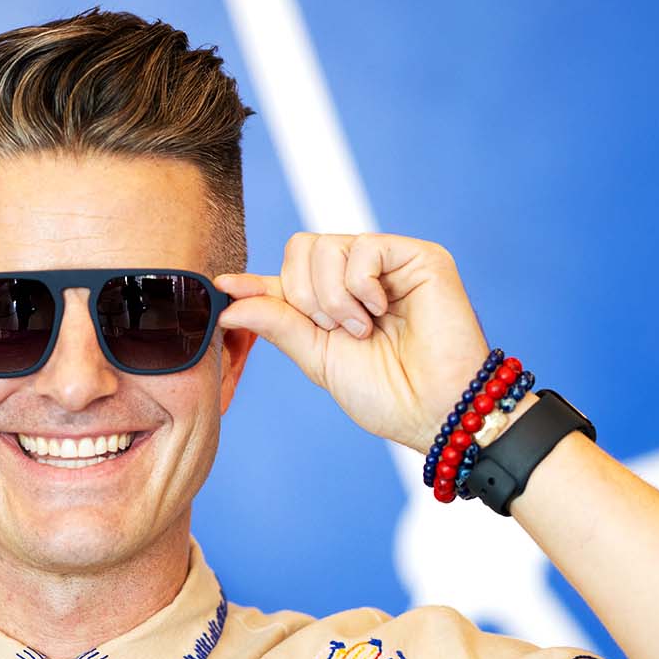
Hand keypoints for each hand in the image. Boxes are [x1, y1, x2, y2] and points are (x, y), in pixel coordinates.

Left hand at [213, 233, 491, 452]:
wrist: (433, 412)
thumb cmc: (385, 394)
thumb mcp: (317, 358)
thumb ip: (277, 323)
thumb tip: (228, 297)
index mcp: (336, 299)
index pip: (288, 273)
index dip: (255, 281)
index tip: (224, 288)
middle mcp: (362, 274)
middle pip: (301, 248)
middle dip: (304, 296)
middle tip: (334, 332)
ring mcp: (390, 262)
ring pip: (326, 245)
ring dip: (333, 297)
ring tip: (361, 329)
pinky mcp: (419, 256)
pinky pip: (363, 248)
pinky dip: (361, 287)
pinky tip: (380, 312)